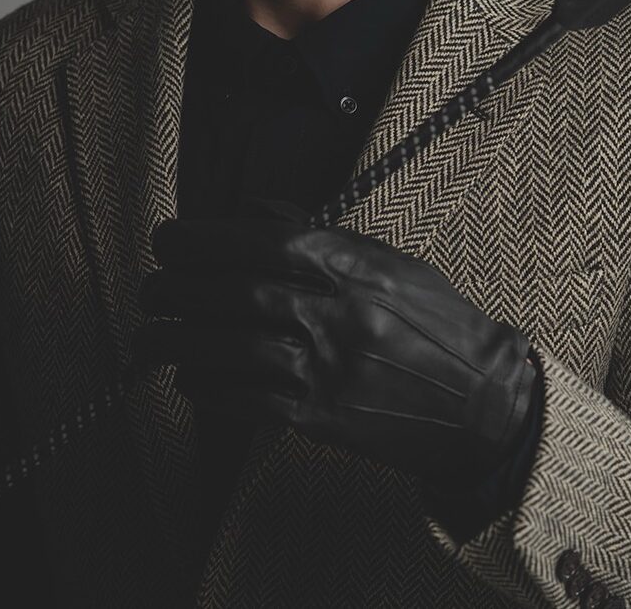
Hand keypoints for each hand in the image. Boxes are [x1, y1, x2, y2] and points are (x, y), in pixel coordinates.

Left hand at [129, 197, 537, 484]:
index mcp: (360, 269)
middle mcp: (341, 315)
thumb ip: (325, 237)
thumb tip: (255, 213)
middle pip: (238, 294)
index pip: (267, 242)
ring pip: (232, 349)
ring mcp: (330, 369)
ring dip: (177, 341)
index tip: (170, 239)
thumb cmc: (437, 325)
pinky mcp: (322, 418)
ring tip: (148, 335)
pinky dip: (208, 387)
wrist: (482, 400)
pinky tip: (190, 376)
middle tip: (150, 286)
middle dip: (179, 288)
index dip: (207, 238)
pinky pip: (248, 400)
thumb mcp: (393, 265)